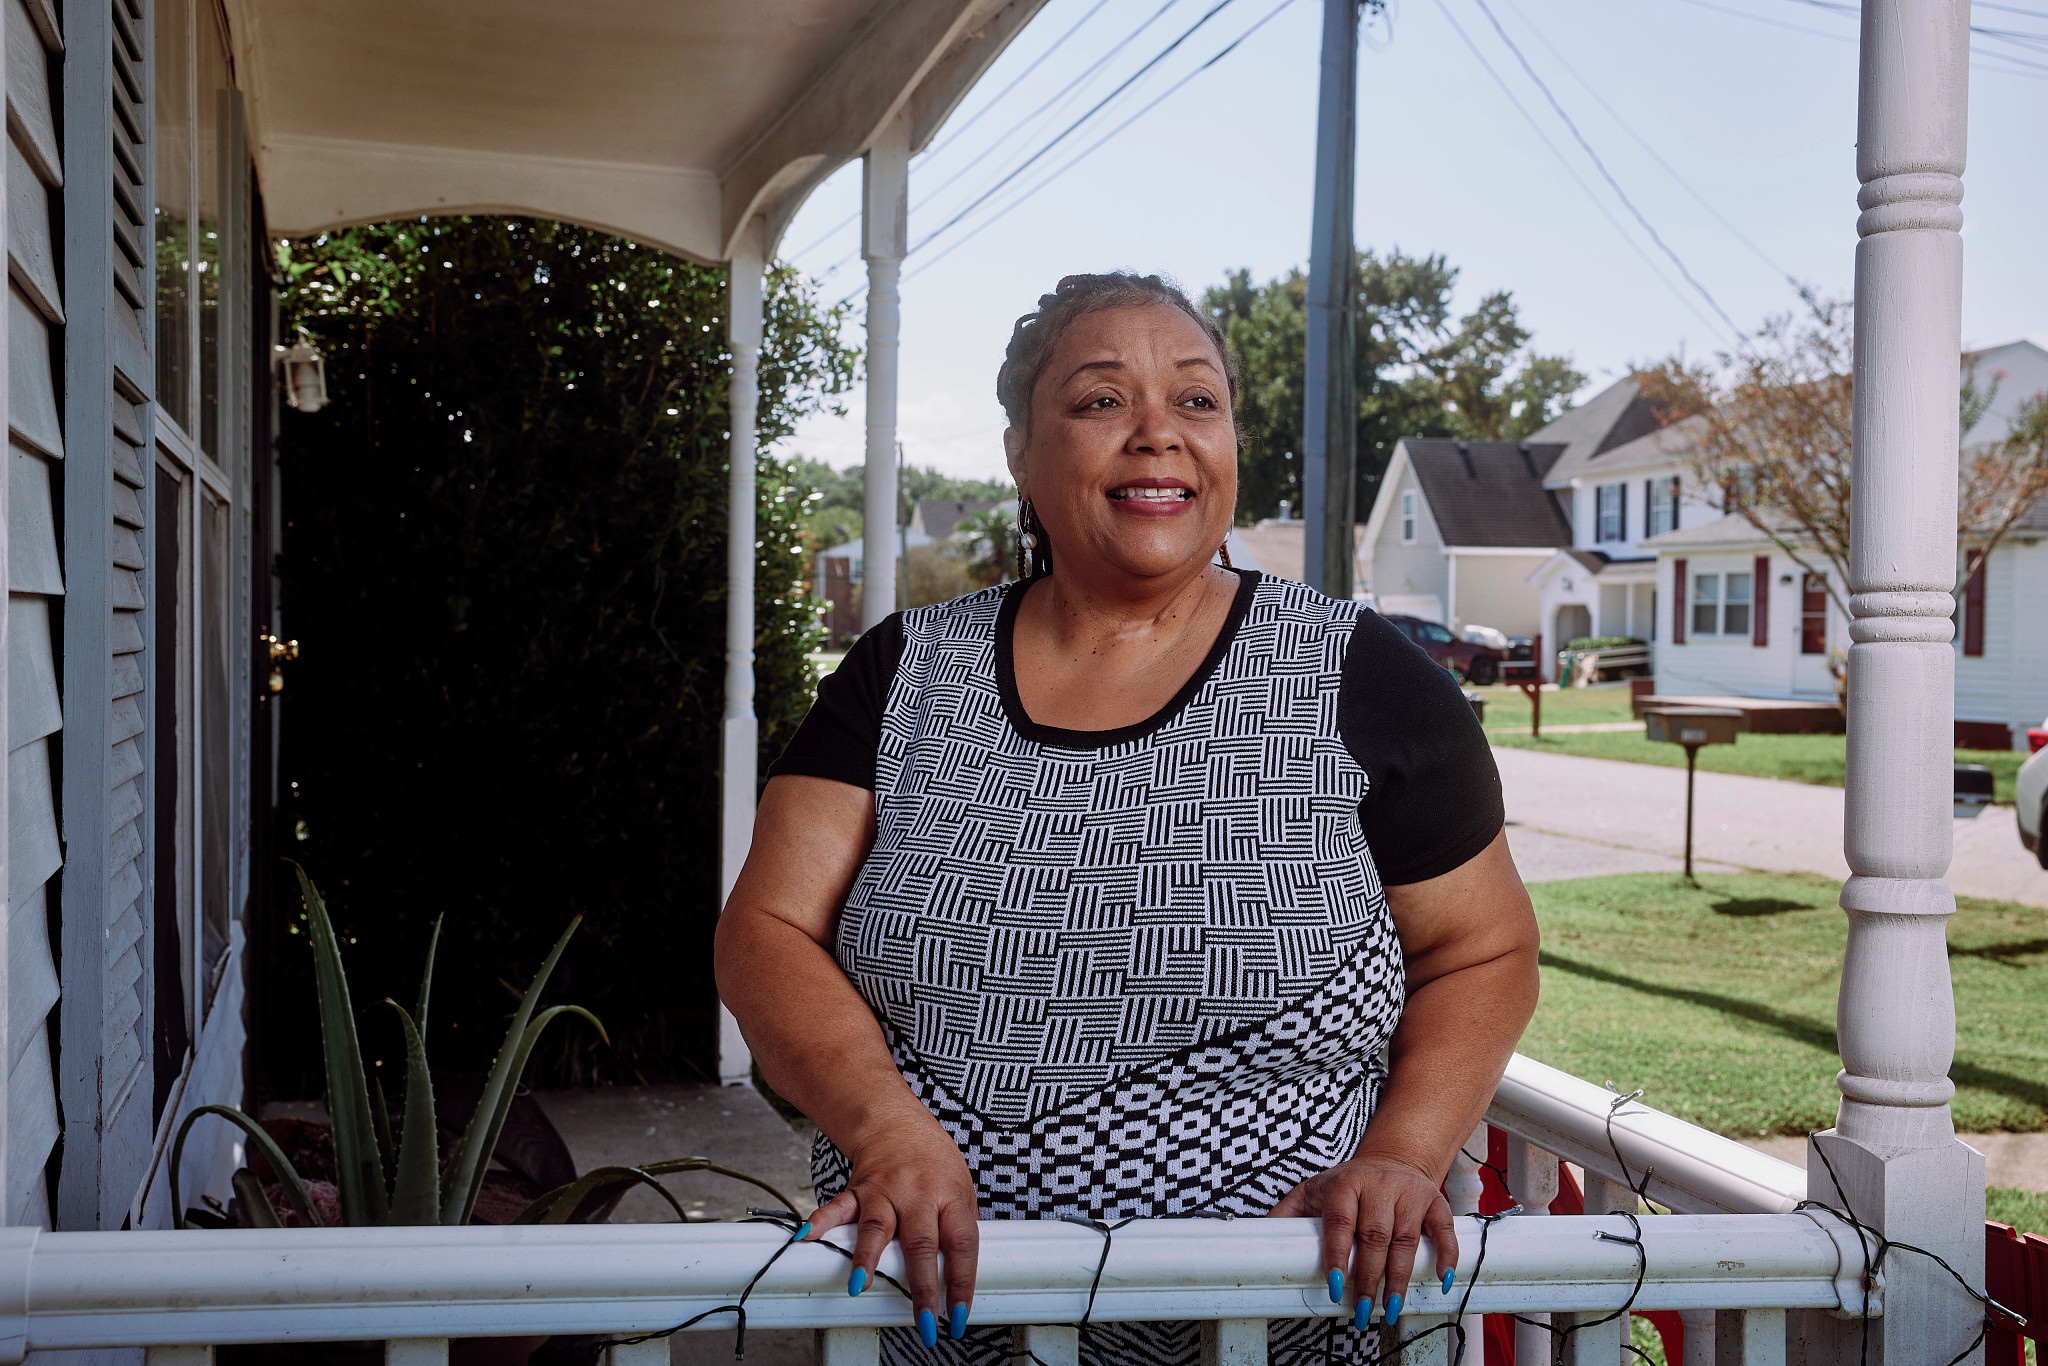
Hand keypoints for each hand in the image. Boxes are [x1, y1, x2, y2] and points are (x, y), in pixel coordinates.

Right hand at [807, 1112, 980, 1345]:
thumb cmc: (931, 1160)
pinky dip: (821, 1223)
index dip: (962, 1282)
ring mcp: (885, 1191)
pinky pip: (838, 1208)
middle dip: (922, 1287)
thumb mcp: (960, 1186)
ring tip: (860, 1286)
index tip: (958, 1316)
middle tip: (924, 1321)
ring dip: (867, 1258)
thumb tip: (957, 1272)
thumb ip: (958, 1225)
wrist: (895, 1122)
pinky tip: (807, 1237)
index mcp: (949, 1196)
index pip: (962, 1244)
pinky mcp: (858, 1189)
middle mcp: (917, 1194)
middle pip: (920, 1244)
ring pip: (877, 1227)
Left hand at [1269, 1154, 1457, 1327]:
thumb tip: (1258, 1234)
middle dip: (1368, 1277)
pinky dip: (1446, 1257)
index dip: (1337, 1254)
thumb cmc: (1349, 1184)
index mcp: (1346, 1184)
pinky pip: (1444, 1231)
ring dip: (1399, 1278)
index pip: (1340, 1221)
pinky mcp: (1435, 1203)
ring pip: (1406, 1239)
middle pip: (1375, 1236)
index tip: (1334, 1285)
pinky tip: (1440, 1280)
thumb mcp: (1315, 1190)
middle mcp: (1379, 1187)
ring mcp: (1409, 1194)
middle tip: (1361, 1308)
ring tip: (1390, 1307)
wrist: (1393, 1159)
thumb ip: (1289, 1212)